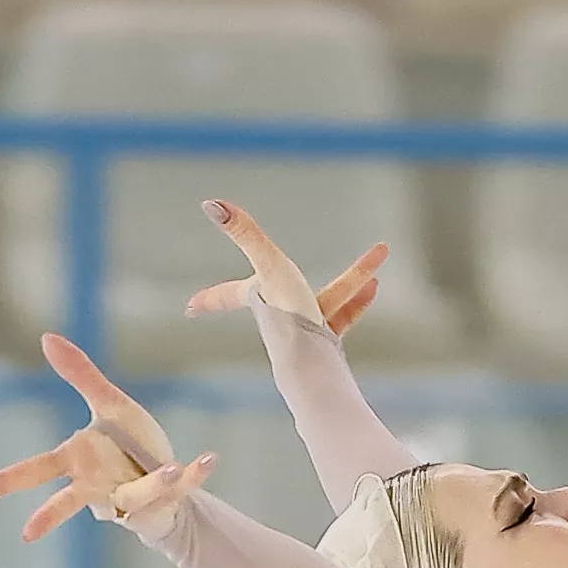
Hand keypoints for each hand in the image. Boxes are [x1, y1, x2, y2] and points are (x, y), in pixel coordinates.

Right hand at [0, 331, 215, 538]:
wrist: (168, 476)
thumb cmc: (130, 446)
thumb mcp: (108, 405)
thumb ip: (79, 374)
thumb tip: (46, 337)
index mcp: (79, 462)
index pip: (35, 469)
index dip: (3, 483)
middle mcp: (98, 487)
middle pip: (67, 502)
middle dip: (49, 517)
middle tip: (25, 535)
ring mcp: (128, 499)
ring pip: (135, 496)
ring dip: (153, 484)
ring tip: (169, 468)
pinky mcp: (162, 501)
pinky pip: (179, 486)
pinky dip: (193, 474)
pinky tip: (209, 458)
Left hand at [184, 198, 388, 334]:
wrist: (312, 364)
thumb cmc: (286, 316)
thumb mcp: (268, 265)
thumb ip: (244, 233)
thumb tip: (210, 202)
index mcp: (259, 299)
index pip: (228, 294)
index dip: (210, 298)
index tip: (189, 308)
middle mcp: (276, 317)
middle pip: (277, 294)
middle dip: (278, 284)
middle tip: (275, 285)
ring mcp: (301, 331)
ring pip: (325, 301)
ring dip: (352, 280)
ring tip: (378, 260)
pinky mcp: (325, 344)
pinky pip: (342, 316)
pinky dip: (358, 300)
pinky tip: (375, 285)